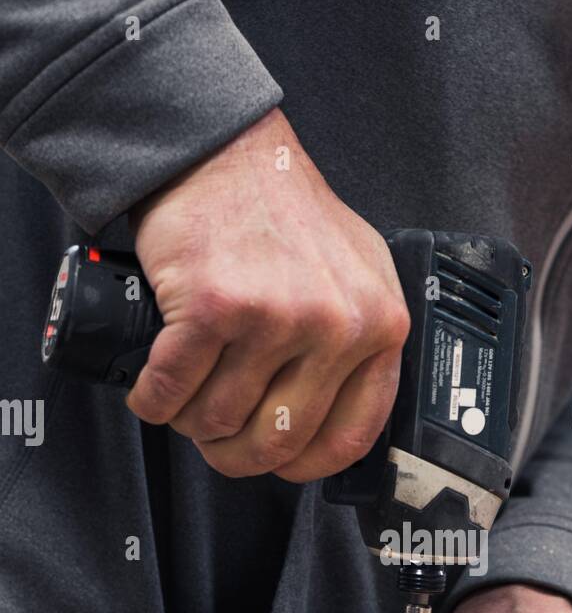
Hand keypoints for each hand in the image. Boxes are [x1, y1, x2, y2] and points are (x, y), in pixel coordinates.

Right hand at [127, 108, 409, 480]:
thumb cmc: (282, 212)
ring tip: (183, 401)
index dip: (303, 463)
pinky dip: (153, 400)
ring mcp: (277, 316)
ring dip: (190, 423)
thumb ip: (357, 341)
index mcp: (380, 325)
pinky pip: (173, 390)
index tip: (278, 460)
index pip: (350, 435)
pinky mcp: (215, 308)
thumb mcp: (355, 275)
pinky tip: (152, 391)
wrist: (222, 149)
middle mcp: (337, 325)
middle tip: (215, 439)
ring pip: (220, 419)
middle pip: (279, 439)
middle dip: (235, 452)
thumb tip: (332, 419)